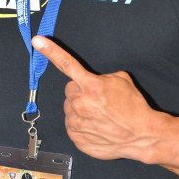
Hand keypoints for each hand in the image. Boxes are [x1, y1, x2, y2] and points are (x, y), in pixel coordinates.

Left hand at [31, 36, 157, 160]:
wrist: (141, 136)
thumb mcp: (122, 80)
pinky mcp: (75, 137)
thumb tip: (93, 82)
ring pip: (69, 109)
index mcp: (91, 86)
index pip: (66, 64)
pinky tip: (96, 127)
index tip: (37, 41)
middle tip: (98, 100)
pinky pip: (71, 125)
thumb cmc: (134, 108)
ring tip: (99, 116)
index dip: (51, 51)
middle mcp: (79, 103)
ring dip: (80, 109)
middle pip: (70, 90)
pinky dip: (81, 125)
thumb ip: (101, 77)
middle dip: (80, 92)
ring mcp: (76, 122)